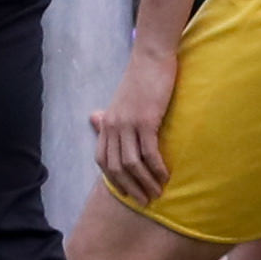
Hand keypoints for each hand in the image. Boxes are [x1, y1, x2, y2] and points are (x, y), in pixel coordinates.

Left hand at [91, 45, 178, 207]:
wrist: (151, 58)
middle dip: (129, 188)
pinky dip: (156, 168)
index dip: (112, 180)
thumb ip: (109, 115)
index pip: (101, 159)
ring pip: (131, 163)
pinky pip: (148, 152)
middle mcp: (113, 125)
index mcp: (107, 122)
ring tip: (157, 193)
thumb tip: (94, 119)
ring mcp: (128, 123)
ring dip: (145, 182)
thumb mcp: (120, 100)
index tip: (125, 193)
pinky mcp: (146, 120)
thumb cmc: (139, 79)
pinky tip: (166, 176)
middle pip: (115, 167)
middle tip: (144, 201)